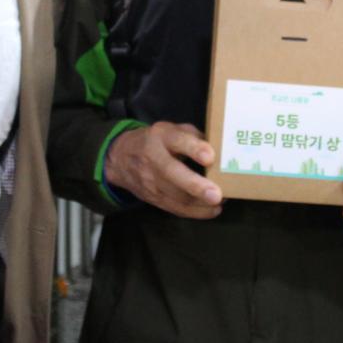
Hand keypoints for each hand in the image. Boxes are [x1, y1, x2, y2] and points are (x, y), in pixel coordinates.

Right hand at [104, 122, 222, 218]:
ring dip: (200, 203)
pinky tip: (212, 210)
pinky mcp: (153, 198)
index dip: (194, 149)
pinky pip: (176, 208)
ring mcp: (151, 181)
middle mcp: (154, 159)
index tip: (210, 157)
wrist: (121, 159)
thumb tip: (221, 150)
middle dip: (195, 186)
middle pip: (173, 174)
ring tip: (221, 202)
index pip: (177, 141)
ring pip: (175, 196)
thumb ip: (193, 136)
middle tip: (216, 194)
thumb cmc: (157, 141)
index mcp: (161, 137)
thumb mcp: (172, 129)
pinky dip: (196, 212)